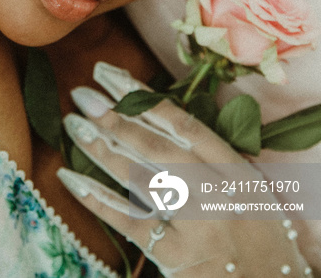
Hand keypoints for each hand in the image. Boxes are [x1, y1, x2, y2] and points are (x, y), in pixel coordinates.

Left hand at [58, 62, 310, 277]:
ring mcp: (196, 225)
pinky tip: (70, 178)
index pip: (182, 123)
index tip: (111, 76)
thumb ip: (214, 156)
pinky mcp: (177, 256)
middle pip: (157, 147)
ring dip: (102, 149)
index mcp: (235, 170)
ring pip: (139, 179)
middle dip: (117, 117)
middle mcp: (216, 192)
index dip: (143, 97)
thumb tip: (162, 120)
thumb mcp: (252, 188)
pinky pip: (128, 222)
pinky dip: (96, 199)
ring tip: (74, 125)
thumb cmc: (263, 236)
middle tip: (83, 94)